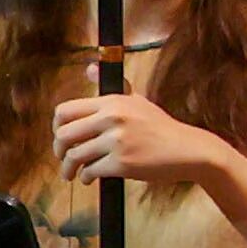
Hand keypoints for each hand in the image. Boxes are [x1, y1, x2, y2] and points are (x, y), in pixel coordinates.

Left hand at [50, 86, 244, 194]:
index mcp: (112, 102)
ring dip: (69, 168)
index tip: (61, 136)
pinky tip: (90, 178)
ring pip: (75, 156)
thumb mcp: (138, 101)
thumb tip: (90, 68)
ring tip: (74, 173)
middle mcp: (112, 118)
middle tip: (63, 158)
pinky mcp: (123, 163)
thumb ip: (112, 86)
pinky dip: (86, 177)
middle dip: (58, 150)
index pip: (65, 111)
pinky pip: (91, 171)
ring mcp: (117, 141)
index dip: (56, 126)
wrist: (190, 150)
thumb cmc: (162, 128)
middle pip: (64, 134)